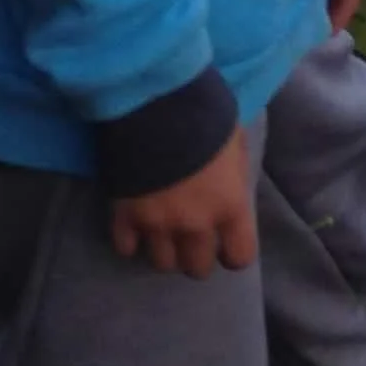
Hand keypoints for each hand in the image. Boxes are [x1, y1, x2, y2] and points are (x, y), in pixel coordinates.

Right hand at [109, 125, 256, 277]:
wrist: (155, 97)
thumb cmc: (204, 112)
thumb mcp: (234, 140)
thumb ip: (233, 173)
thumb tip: (230, 186)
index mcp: (230, 205)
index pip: (240, 257)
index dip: (233, 252)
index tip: (226, 242)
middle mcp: (196, 224)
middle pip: (197, 268)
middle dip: (196, 254)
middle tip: (191, 235)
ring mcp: (158, 223)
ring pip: (162, 263)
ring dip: (164, 250)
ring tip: (162, 232)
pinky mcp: (125, 215)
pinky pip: (125, 247)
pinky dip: (130, 240)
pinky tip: (134, 226)